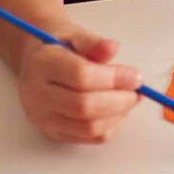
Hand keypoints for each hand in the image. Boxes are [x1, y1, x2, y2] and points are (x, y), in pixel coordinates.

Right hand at [16, 24, 140, 143]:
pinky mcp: (53, 132)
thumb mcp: (73, 35)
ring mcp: (43, 118)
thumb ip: (93, 42)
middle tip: (137, 90)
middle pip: (83, 106)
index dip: (114, 78)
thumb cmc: (59, 48)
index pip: (81, 76)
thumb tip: (112, 47)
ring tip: (130, 98)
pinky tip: (119, 110)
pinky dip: (112, 126)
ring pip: (87, 127)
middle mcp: (37, 96)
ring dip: (118, 115)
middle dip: (119, 100)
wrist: (35, 65)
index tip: (135, 76)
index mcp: (42, 66)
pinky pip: (89, 138)